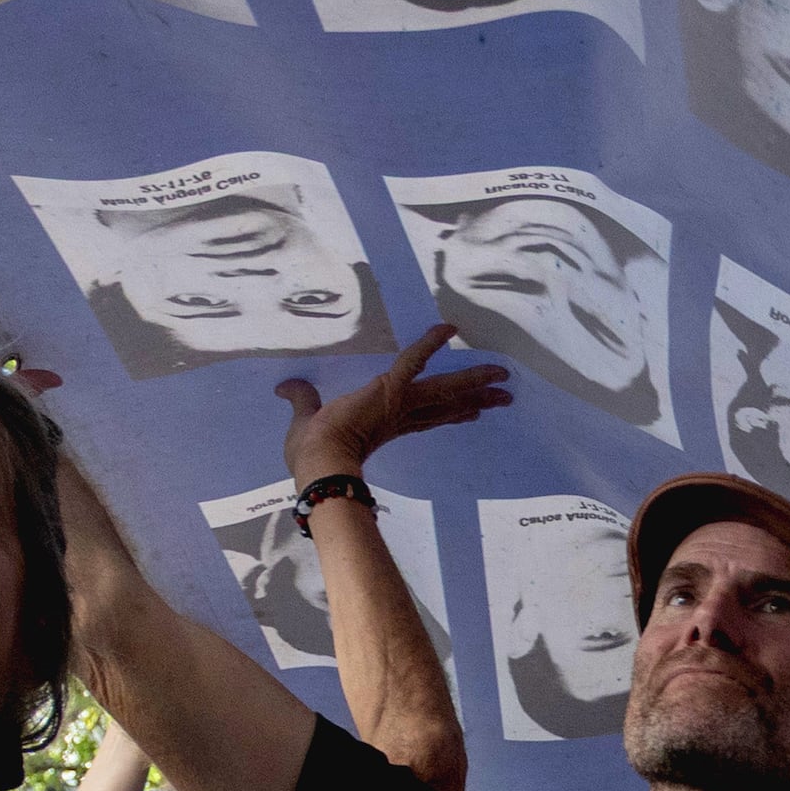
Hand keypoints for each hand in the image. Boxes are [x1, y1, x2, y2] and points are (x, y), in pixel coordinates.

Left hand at [275, 326, 509, 488]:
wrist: (319, 463)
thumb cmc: (311, 453)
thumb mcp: (305, 421)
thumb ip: (301, 400)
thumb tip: (284, 388)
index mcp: (384, 426)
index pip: (425, 417)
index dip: (449, 412)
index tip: (470, 411)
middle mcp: (400, 416)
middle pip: (445, 405)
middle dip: (475, 399)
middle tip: (504, 396)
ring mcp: (399, 404)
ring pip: (444, 388)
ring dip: (474, 381)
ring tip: (504, 379)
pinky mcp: (393, 391)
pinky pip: (415, 359)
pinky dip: (430, 342)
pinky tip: (450, 328)